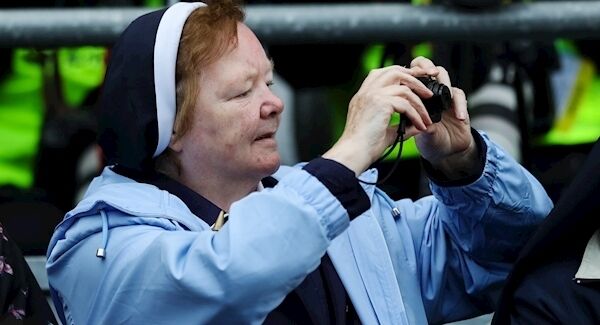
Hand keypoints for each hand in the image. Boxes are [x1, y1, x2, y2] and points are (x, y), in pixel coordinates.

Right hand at [323, 65, 434, 174]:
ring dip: (419, 102)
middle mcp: (367, 92)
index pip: (384, 73)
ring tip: (426, 116)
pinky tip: (420, 126)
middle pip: (395, 71)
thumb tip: (416, 125)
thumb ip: (400, 125)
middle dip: (415, 79)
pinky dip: (416, 115)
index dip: (402, 74)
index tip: (417, 82)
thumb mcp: (385, 131)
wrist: (354, 153)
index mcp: (364, 95)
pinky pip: (406, 104)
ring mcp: (372, 95)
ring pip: (404, 88)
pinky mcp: (380, 103)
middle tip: (427, 93)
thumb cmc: (364, 146)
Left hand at [410, 57, 477, 177]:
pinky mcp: (457, 102)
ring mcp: (444, 95)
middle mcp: (429, 92)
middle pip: (428, 68)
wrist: (446, 151)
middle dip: (429, 67)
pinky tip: (458, 116)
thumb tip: (410, 113)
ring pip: (445, 77)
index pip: (411, 75)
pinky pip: (459, 96)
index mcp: (416, 96)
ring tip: (447, 94)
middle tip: (431, 73)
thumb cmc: (429, 140)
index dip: (411, 71)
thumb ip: (414, 120)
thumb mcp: (417, 132)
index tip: (411, 75)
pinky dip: (459, 105)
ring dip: (445, 83)